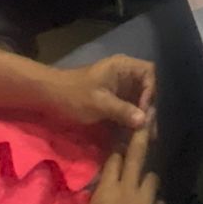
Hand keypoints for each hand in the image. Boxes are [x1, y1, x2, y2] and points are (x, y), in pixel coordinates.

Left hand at [39, 56, 155, 133]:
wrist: (50, 97)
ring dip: (142, 117)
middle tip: (150, 130)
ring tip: (146, 136)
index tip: (145, 111)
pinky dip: (132, 120)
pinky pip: (130, 109)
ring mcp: (120, 87)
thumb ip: (122, 110)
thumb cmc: (74, 95)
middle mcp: (125, 75)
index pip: (149, 73)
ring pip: (140, 100)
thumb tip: (144, 121)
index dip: (152, 91)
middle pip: (148, 88)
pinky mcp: (114, 100)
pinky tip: (134, 136)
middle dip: (150, 108)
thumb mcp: (99, 103)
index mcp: (123, 67)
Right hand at [73, 126, 163, 203]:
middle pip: (137, 158)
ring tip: (142, 180)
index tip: (122, 134)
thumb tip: (101, 189)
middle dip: (141, 138)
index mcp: (105, 194)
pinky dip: (153, 202)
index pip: (113, 160)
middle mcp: (128, 195)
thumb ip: (94, 202)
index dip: (117, 147)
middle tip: (148, 120)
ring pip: (152, 179)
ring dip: (146, 179)